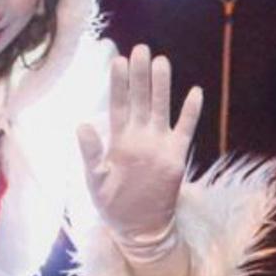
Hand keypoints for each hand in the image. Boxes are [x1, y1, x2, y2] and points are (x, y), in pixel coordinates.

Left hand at [77, 45, 201, 247]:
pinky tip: (194, 92)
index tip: (117, 59)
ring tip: (161, 61)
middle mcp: (139, 136)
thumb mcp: (94, 180)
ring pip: (161, 108)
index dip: (118, 83)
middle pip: (140, 99)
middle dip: (140, 75)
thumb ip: (90, 152)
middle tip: (141, 48)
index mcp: (118, 140)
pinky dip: (189, 112)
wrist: (139, 227)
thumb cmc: (113, 204)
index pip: (118, 104)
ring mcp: (159, 144)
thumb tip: (81, 124)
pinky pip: (185, 129)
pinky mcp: (176, 155)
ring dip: (162, 86)